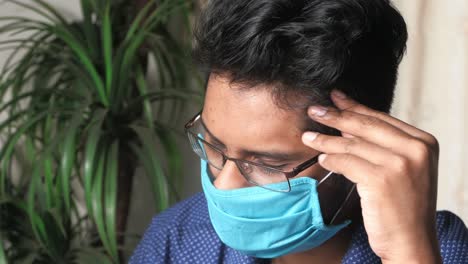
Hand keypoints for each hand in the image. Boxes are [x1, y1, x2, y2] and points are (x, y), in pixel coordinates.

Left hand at [301, 90, 441, 263]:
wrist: (411, 241)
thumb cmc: (403, 206)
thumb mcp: (401, 168)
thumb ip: (380, 145)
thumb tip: (346, 125)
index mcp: (423, 142)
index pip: (381, 118)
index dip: (355, 107)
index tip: (335, 98)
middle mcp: (416, 150)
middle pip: (366, 126)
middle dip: (336, 116)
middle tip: (314, 110)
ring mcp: (400, 164)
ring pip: (352, 144)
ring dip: (326, 140)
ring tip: (308, 136)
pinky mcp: (382, 180)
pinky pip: (347, 162)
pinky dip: (331, 159)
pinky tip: (321, 159)